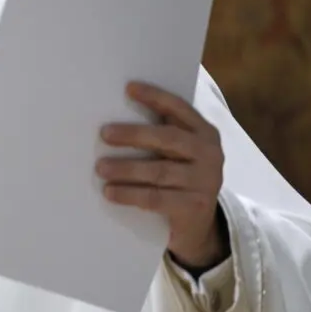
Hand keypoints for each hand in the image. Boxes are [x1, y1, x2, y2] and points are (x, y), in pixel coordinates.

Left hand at [96, 82, 227, 269]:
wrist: (198, 224)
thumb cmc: (178, 178)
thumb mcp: (176, 153)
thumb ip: (160, 135)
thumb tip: (114, 117)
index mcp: (205, 133)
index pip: (179, 108)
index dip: (155, 97)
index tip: (129, 88)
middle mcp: (210, 154)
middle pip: (168, 139)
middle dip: (134, 134)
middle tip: (104, 133)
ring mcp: (205, 181)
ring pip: (159, 171)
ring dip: (126, 168)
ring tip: (100, 167)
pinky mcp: (195, 207)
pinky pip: (157, 198)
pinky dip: (130, 194)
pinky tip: (109, 192)